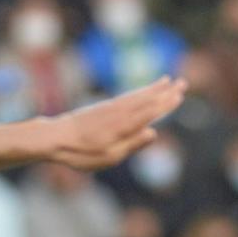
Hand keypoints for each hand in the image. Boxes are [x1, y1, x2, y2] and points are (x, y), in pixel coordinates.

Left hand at [43, 76, 186, 171]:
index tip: (180, 94)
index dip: (166, 103)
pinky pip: (127, 96)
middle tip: (183, 82)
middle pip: (146, 99)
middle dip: (165, 92)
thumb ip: (132, 144)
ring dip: (153, 88)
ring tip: (167, 80)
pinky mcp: (103, 107)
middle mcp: (119, 112)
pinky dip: (138, 91)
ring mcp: (110, 108)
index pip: (150, 111)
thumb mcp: (108, 156)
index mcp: (123, 125)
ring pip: (137, 95)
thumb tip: (154, 132)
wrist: (55, 137)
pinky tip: (144, 91)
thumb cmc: (81, 153)